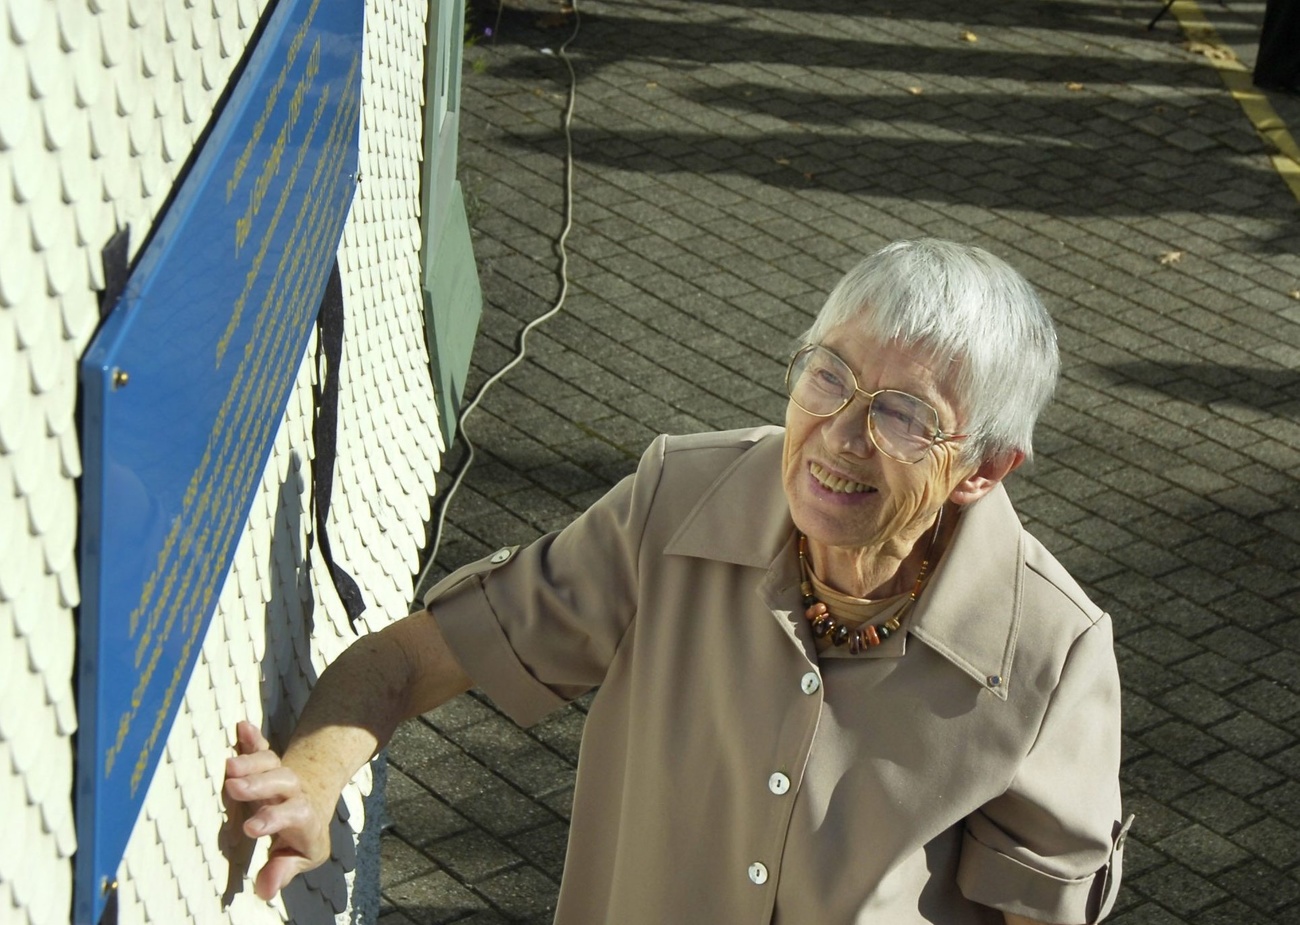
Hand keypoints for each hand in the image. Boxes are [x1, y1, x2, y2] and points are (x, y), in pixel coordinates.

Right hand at [223, 721, 331, 899]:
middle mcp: (294, 792)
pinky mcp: (268, 764)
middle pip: (283, 782)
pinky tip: (241, 726)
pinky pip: (262, 748)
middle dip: (260, 784)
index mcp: (305, 818)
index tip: (251, 828)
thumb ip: (282, 871)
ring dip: (251, 762)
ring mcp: (281, 775)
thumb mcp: (297, 859)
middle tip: (233, 788)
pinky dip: (252, 738)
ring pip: (271, 764)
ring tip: (229, 765)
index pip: (295, 815)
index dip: (274, 819)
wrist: (313, 804)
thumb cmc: (301, 837)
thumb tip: (265, 891)